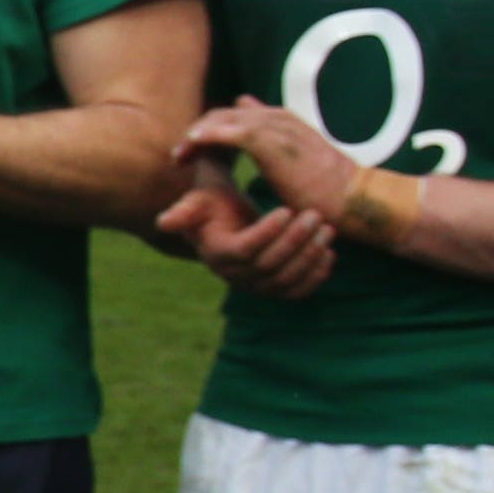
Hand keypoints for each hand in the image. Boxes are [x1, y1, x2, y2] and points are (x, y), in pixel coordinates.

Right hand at [155, 169, 337, 300]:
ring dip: (310, 257)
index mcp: (217, 254)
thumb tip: (164, 222)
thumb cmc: (213, 203)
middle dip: (295, 240)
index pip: (245, 249)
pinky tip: (329, 255)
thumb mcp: (198, 201)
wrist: (225, 220)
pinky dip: (315, 277)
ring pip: (286, 279)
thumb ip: (185, 211)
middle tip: (315, 215)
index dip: (267, 233)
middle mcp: (234, 276)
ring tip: (327, 229)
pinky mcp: (274, 288)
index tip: (286, 209)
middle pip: (269, 265)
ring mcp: (255, 286)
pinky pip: (296, 292)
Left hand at [177, 96, 362, 225]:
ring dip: (197, 136)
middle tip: (180, 156)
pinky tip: (192, 146)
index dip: (210, 130)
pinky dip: (207, 136)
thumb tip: (250, 123)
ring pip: (222, 119)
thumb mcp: (295, 161)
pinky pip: (229, 131)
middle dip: (198, 131)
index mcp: (282, 122)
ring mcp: (275, 127)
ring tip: (181, 157)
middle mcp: (277, 118)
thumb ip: (273, 143)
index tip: (193, 153)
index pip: (235, 115)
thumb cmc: (325, 187)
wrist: (351, 197)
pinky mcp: (272, 142)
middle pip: (224, 114)